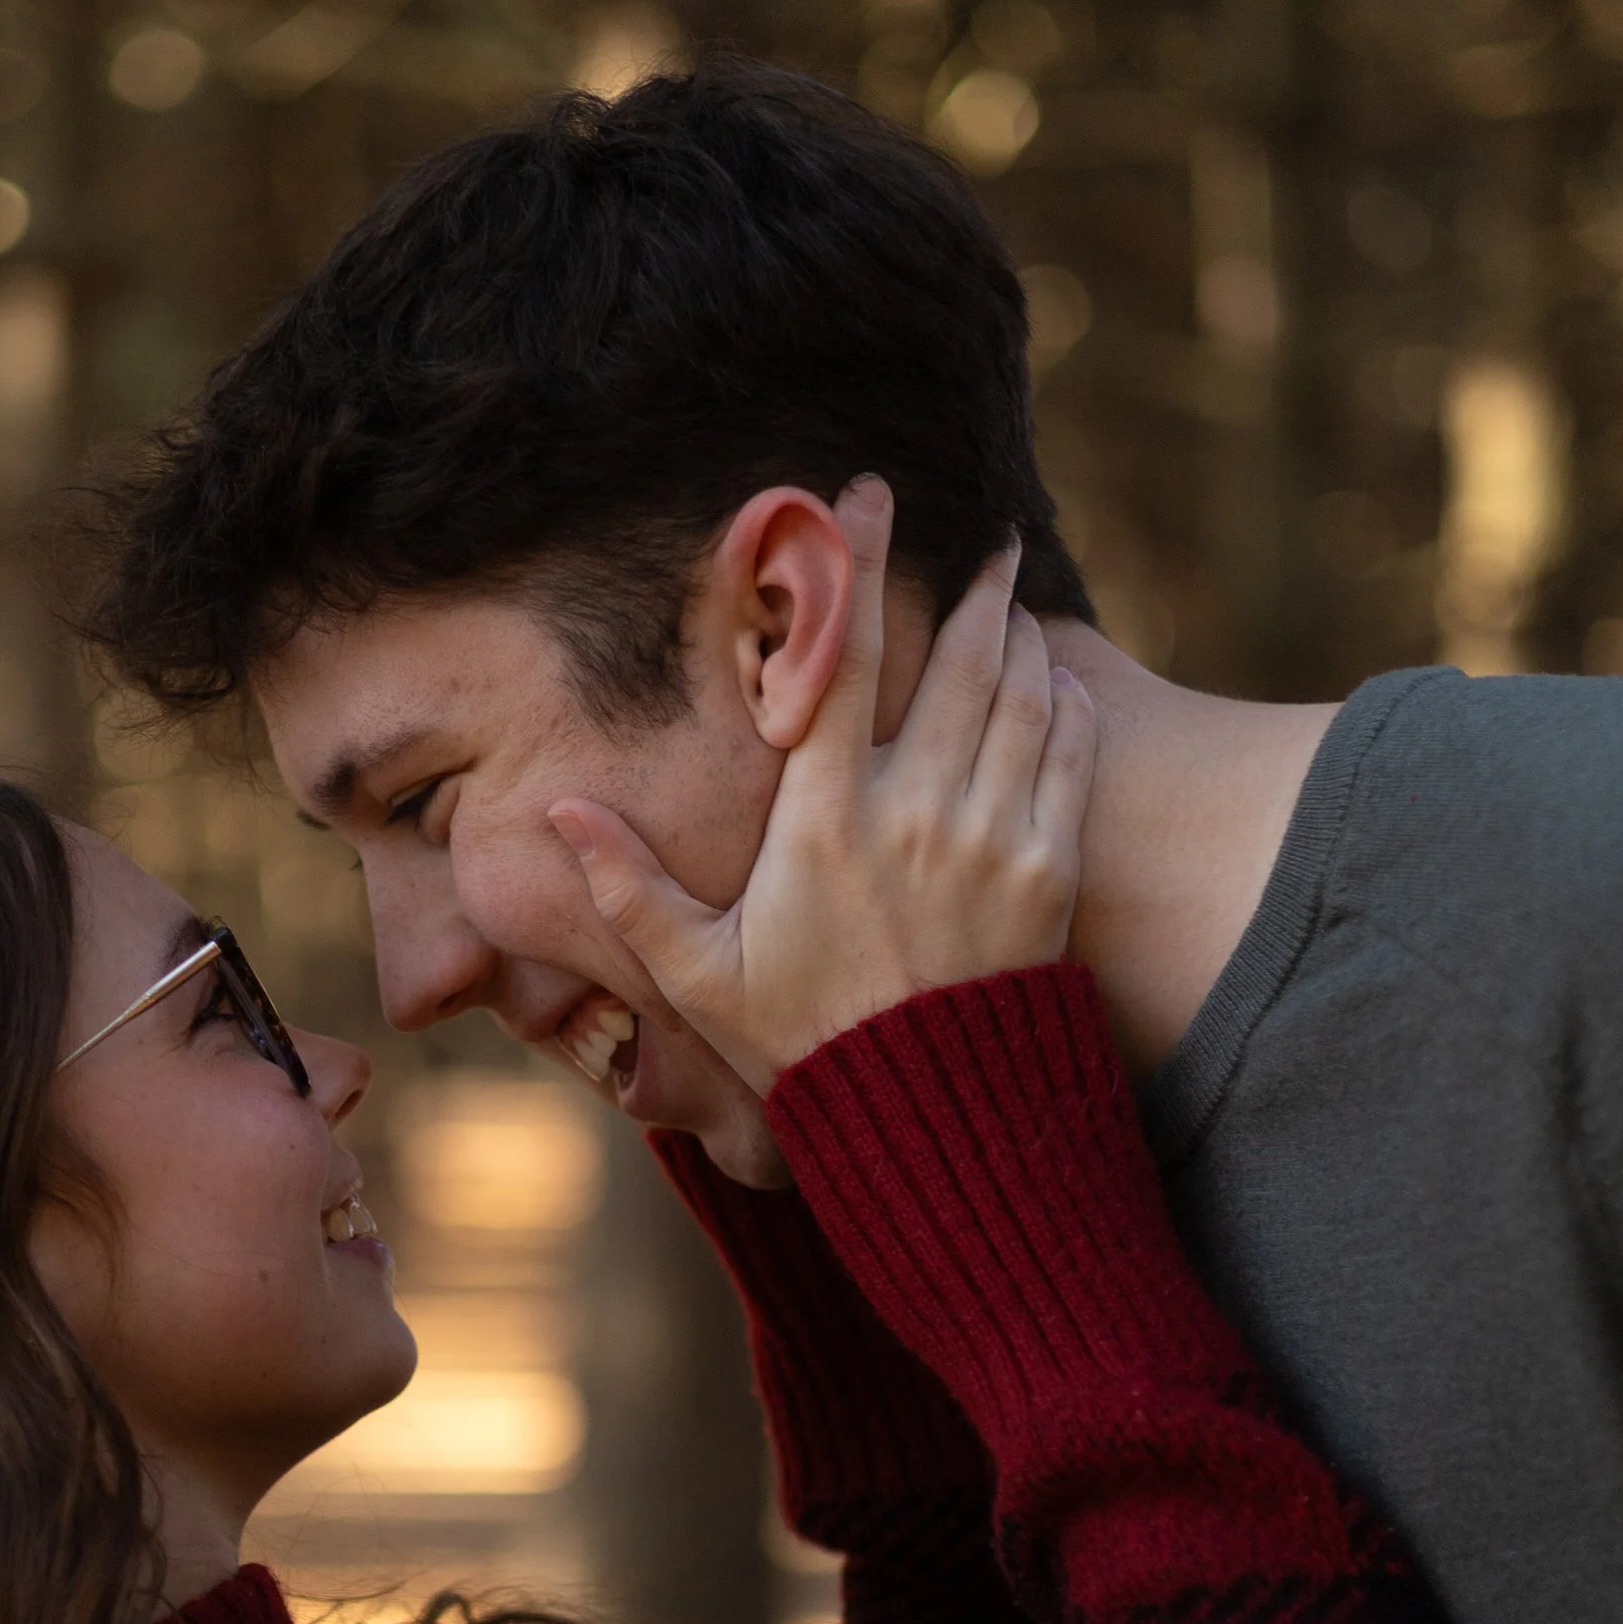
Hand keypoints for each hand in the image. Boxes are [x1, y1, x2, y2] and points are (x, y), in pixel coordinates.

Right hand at [547, 482, 1095, 1098]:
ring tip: (1023, 602)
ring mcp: (993, 837)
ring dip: (1024, 639)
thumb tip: (552, 814)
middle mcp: (916, 811)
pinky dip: (1069, 710)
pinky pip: (1070, 761)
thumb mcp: (699, 973)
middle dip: (978, 586)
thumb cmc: (804, 1045)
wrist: (931, 1124)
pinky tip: (1062, 687)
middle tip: (993, 538)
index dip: (857, 566)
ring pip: (1022, 699)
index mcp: (825, 819)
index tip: (869, 499)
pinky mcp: (1051, 874)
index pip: (842, 661)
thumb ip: (628, 889)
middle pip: (958, 660)